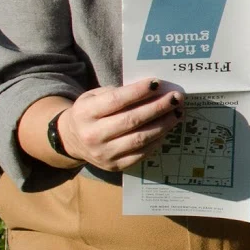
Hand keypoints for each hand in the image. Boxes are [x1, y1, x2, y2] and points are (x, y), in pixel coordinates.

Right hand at [54, 81, 183, 170]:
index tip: (157, 83)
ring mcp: (104, 153)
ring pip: (140, 139)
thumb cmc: (90, 112)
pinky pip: (142, 153)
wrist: (72, 140)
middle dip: (158, 107)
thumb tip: (152, 90)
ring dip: (163, 125)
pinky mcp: (115, 166)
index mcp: (85, 113)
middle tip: (176, 98)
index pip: (116, 100)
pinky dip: (157, 140)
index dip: (138, 91)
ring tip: (177, 112)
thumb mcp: (94, 96)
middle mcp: (93, 135)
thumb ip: (117, 93)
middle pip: (132, 120)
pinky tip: (166, 128)